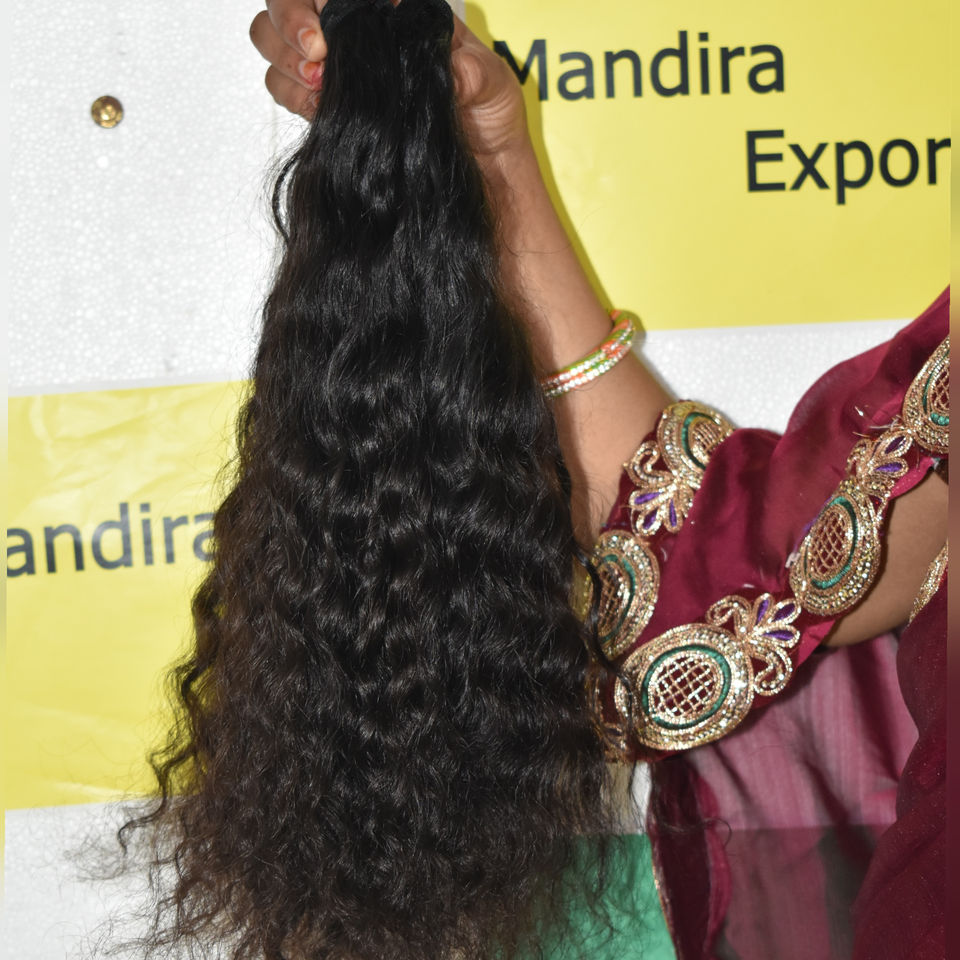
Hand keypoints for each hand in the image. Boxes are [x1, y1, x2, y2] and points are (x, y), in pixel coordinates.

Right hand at [249, 0, 531, 161]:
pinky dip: (291, 94)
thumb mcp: (492, 85)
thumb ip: (468, 68)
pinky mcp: (328, 110)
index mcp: (395, 14)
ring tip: (318, 82)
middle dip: (289, 22)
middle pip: (290, 3)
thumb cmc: (490, 124)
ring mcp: (339, 71)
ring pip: (275, 42)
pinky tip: (318, 107)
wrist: (479, 180)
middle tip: (316, 53)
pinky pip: (285, 89)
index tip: (329, 28)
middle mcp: (360, 35)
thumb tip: (439, 56)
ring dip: (285, 58)